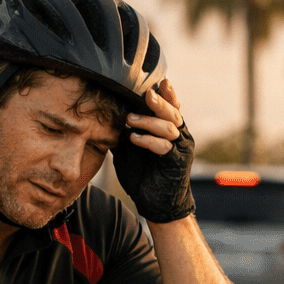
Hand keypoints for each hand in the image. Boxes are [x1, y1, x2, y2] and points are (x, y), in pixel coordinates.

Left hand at [114, 79, 194, 223]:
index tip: (158, 81)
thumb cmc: (143, 174)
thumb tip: (103, 115)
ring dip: (150, 121)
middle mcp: (178, 136)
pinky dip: (149, 140)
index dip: (167, 94)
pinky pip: (165, 147)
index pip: (170, 107)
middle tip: (147, 92)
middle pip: (173, 112)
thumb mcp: (128, 149)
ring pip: (171, 127)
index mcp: (168, 129)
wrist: (156, 203)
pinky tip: (134, 138)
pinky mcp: (178, 162)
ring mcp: (180, 148)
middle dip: (161, 101)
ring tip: (130, 118)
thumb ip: (123, 132)